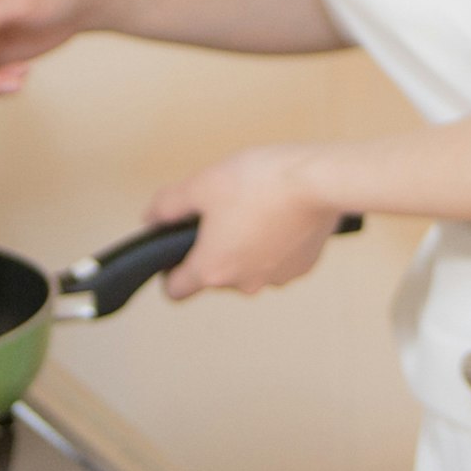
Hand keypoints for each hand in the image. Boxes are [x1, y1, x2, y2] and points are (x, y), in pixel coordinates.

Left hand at [144, 148, 342, 299]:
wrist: (318, 180)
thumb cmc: (261, 182)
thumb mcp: (201, 184)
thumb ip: (168, 205)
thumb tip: (152, 219)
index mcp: (213, 269)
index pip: (176, 291)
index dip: (170, 271)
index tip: (176, 250)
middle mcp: (244, 284)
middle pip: (215, 276)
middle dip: (214, 249)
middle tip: (220, 213)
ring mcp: (276, 279)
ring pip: (249, 268)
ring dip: (246, 247)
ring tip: (253, 209)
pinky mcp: (303, 267)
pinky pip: (278, 260)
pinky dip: (275, 244)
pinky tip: (279, 215)